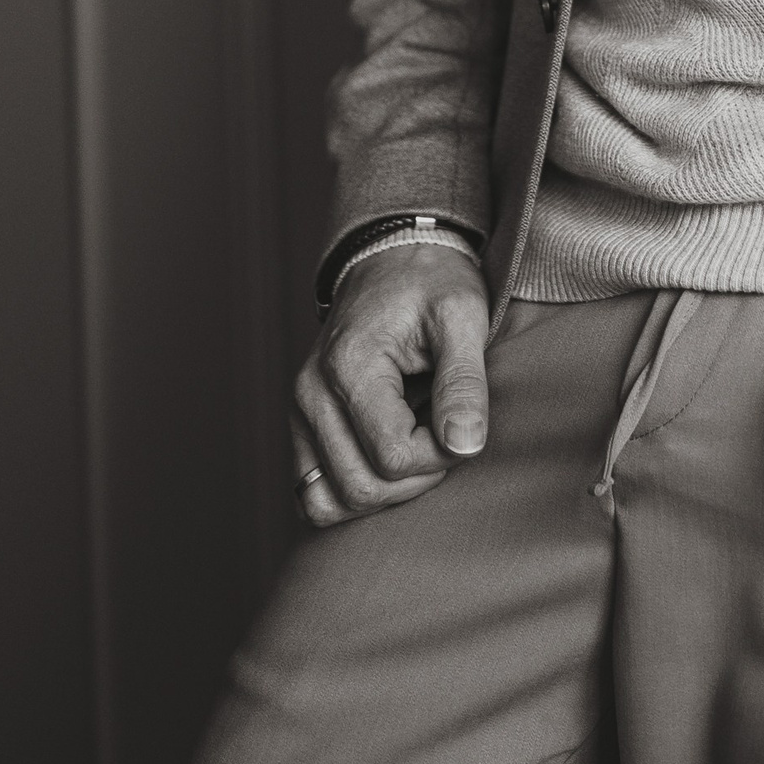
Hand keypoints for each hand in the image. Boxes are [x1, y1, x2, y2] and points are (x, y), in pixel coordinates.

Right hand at [291, 243, 488, 528]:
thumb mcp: (462, 316)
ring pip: (332, 502)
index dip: (440, 453)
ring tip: (416, 441)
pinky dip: (353, 492)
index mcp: (349, 365)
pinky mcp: (300, 427)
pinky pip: (313, 494)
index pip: (394, 457)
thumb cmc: (433, 284)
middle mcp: (311, 394)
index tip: (460, 417)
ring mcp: (298, 414)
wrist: (394, 261)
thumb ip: (464, 382)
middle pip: (362, 487)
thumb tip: (465, 445)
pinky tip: (387, 458)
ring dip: (386, 490)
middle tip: (443, 430)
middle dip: (417, 477)